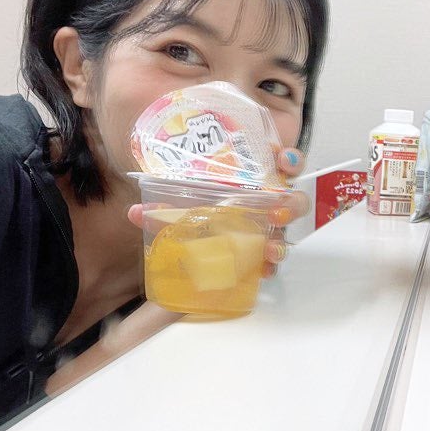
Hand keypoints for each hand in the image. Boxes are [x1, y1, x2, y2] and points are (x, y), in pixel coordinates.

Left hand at [126, 147, 310, 277]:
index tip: (282, 160)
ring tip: (270, 247)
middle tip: (276, 210)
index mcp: (254, 180)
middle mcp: (267, 204)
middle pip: (294, 199)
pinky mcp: (264, 256)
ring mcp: (268, 231)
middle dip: (291, 203)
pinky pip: (274, 261)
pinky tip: (262, 270)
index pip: (282, 164)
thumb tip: (135, 211)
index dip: (288, 160)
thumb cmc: (197, 212)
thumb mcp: (181, 204)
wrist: (196, 253)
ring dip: (282, 237)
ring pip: (288, 232)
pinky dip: (269, 266)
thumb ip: (162, 207)